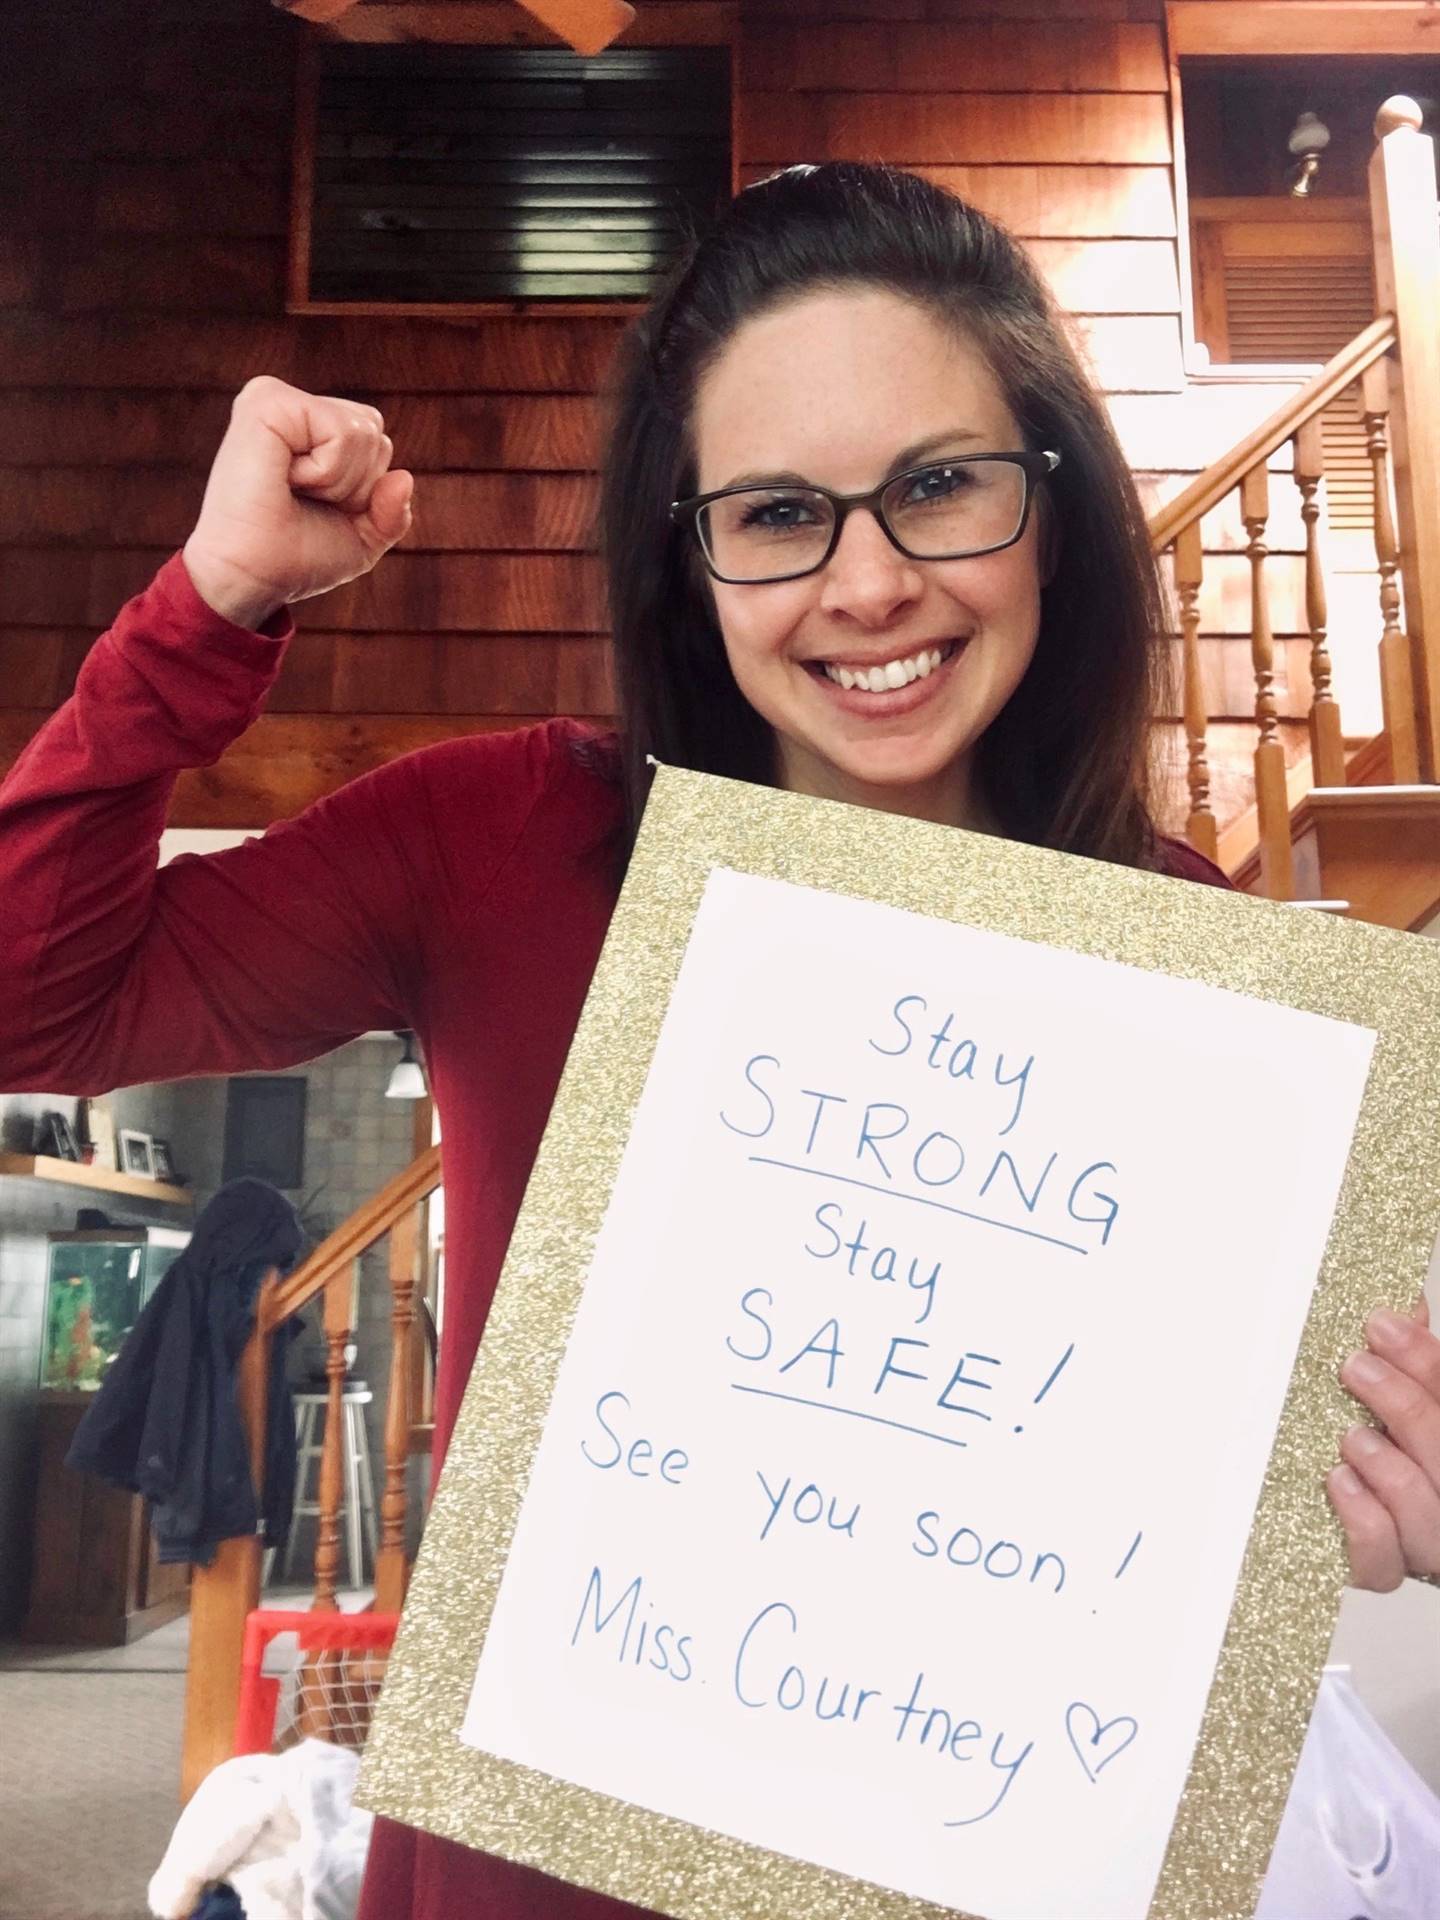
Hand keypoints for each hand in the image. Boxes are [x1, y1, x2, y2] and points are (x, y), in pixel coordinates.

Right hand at [182, 375, 413, 629]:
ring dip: (340, 480)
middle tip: (303, 501)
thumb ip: (390, 512)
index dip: (363, 487)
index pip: (375, 440)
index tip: (317, 507)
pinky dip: (327, 471)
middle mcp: (288, 405)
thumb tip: (404, 478)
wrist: (252, 578)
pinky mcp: (266, 401)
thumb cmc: (295, 558)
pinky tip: (287, 479)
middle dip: (356, 483)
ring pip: (363, 430)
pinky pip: (342, 431)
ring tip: (291, 491)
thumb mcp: (360, 539)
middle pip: (374, 430)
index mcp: (305, 428)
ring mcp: (274, 398)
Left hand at [1327, 1294, 1439, 1589]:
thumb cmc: (1403, 1444)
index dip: (1426, 1362)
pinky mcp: (1386, 1569)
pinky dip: (1364, 1525)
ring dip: (1389, 1470)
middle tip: (1357, 1367)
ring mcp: (1428, 1541)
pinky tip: (1340, 1483)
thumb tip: (1399, 1304)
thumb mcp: (1415, 1394)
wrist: (1390, 1511)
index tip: (1381, 1325)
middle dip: (1405, 1404)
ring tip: (1353, 1436)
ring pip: (1425, 1519)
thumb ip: (1417, 1361)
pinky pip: (1382, 1565)